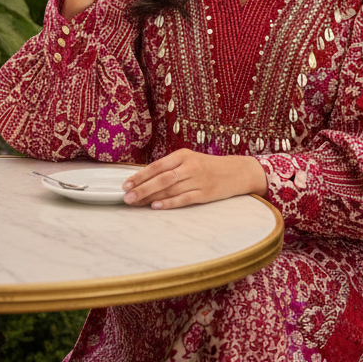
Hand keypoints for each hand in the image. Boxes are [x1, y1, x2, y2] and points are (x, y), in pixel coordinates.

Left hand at [122, 150, 267, 209]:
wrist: (236, 172)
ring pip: (169, 189)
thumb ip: (170, 168)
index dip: (140, 175)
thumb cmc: (208, 166)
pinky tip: (156, 206)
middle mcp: (190, 166)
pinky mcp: (205, 193)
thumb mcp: (189, 160)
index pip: (157, 165)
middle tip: (127, 197)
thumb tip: (144, 179)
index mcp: (183, 155)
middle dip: (142, 188)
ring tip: (136, 203)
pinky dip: (168, 203)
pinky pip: (183, 199)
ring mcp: (198, 180)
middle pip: (161, 178)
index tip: (126, 184)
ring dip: (150, 197)